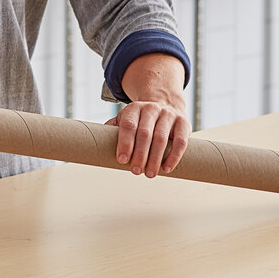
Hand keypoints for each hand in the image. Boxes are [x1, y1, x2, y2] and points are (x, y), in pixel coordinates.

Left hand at [106, 52, 190, 178]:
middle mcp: (151, 109)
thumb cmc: (141, 119)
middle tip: (135, 172)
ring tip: (149, 174)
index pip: (128, 125)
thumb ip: (113, 129)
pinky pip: (180, 141)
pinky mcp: (183, 122)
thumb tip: (95, 144)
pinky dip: (174, 156)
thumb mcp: (126, 118)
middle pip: (145, 134)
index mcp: (134, 108)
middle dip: (139, 155)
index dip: (125, 143)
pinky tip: (166, 169)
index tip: (122, 160)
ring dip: (155, 159)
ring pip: (161, 138)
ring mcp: (168, 114)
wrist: (165, 103)